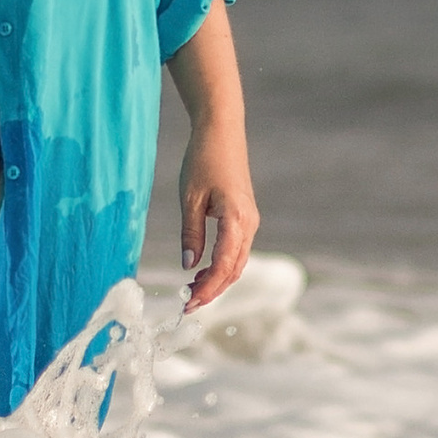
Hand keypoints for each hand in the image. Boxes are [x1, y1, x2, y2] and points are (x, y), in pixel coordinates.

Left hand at [178, 120, 258, 311]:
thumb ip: (191, 234)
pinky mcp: (245, 217)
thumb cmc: (204, 160)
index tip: (188, 304)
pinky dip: (222, 266)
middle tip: (187, 306)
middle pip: (234, 269)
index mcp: (237, 219)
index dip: (208, 289)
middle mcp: (249, 224)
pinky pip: (237, 250)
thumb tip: (188, 266)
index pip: (224, 265)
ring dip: (217, 280)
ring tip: (192, 292)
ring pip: (237, 262)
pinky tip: (202, 270)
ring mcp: (250, 221)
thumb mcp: (189, 198)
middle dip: (212, 291)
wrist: (221, 132)